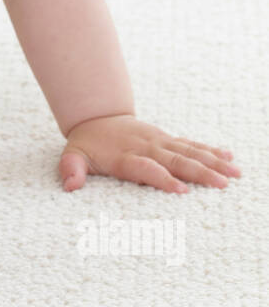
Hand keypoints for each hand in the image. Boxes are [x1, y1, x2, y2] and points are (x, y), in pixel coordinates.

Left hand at [59, 113, 241, 193]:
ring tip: (234, 174)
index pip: (145, 167)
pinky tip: (229, 158)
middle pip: (175, 160)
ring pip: (189, 152)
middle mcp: (146, 147)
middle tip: (221, 185)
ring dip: (213, 163)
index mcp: (124, 155)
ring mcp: (159, 141)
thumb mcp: (72, 155)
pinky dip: (210, 150)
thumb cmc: (87, 143)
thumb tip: (70, 185)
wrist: (98, 115)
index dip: (162, 178)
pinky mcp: (167, 139)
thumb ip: (71, 169)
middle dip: (199, 172)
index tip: (181, 191)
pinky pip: (191, 144)